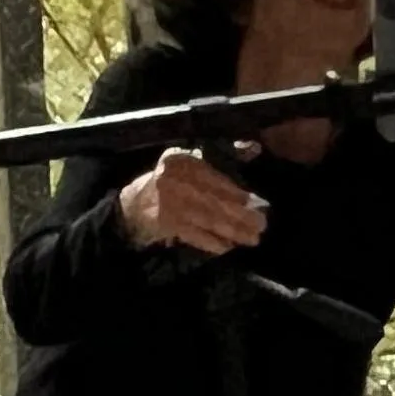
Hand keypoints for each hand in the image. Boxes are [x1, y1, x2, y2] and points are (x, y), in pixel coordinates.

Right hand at [118, 145, 267, 255]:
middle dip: (239, 214)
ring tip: (252, 239)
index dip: (234, 191)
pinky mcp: (165, 224)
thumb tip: (253, 148)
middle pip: (212, 199)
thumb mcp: (189, 162)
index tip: (253, 201)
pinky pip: (194, 235)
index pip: (211, 176)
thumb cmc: (169, 182)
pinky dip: (211, 242)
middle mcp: (173, 180)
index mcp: (179, 160)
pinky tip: (228, 247)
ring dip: (232, 231)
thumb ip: (221, 154)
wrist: (133, 205)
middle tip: (261, 224)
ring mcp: (169, 203)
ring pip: (207, 218)